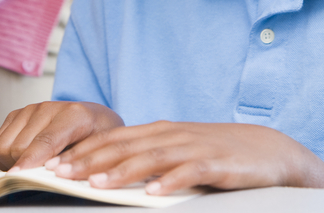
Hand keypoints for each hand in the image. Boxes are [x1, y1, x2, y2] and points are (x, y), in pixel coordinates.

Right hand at [0, 101, 123, 170]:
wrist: (93, 119)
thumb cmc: (95, 139)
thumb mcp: (96, 155)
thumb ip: (74, 164)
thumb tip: (50, 177)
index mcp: (74, 115)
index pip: (45, 141)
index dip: (29, 161)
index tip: (16, 175)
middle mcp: (48, 107)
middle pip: (19, 148)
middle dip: (25, 168)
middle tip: (41, 174)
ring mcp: (29, 109)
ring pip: (4, 148)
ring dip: (12, 163)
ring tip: (34, 165)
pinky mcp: (15, 115)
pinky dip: (4, 158)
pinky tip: (23, 158)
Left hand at [45, 121, 323, 194]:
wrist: (268, 150)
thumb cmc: (218, 152)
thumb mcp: (178, 149)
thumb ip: (147, 154)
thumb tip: (106, 167)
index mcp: (159, 131)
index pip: (113, 138)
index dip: (82, 150)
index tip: (54, 163)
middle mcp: (171, 135)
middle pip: (124, 146)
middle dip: (90, 159)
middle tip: (62, 173)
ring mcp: (193, 147)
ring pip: (151, 157)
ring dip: (121, 170)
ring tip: (97, 183)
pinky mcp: (216, 164)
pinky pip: (189, 172)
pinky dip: (169, 181)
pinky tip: (153, 193)